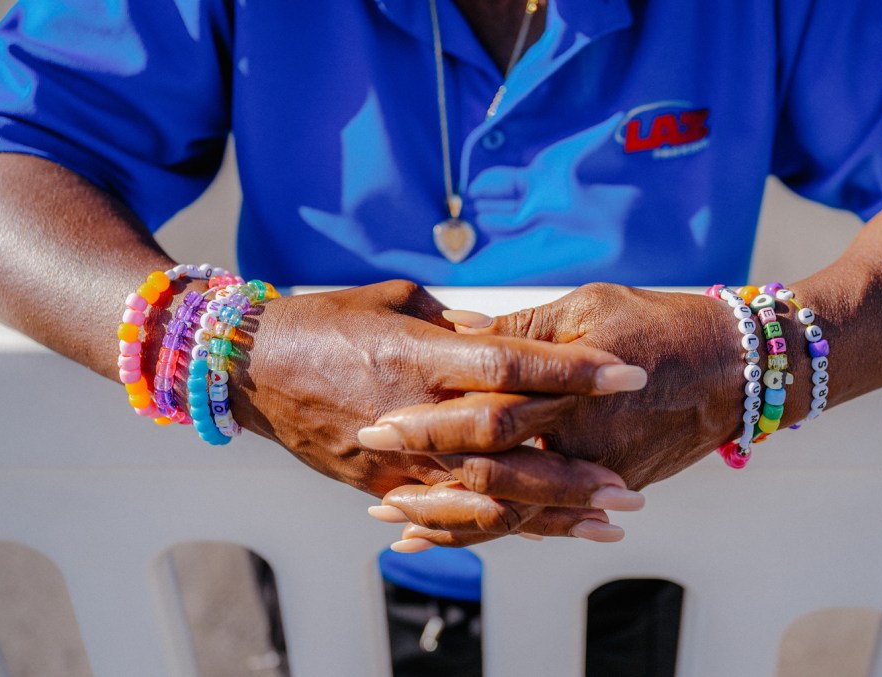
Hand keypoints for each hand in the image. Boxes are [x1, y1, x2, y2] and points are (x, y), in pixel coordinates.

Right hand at [226, 280, 647, 541]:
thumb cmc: (328, 319)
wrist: (252, 366)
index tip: (626, 374)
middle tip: (629, 491)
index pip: (511, 365)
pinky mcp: (380, 483)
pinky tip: (539, 535)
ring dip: (548, 514)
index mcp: (423, 355)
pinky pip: (444, 515)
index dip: (571, 371)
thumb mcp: (395, 301)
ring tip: (604, 527)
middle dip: (572, 471)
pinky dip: (494, 528)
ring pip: (483, 496)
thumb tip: (502, 337)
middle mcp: (415, 410)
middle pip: (508, 448)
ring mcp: (397, 457)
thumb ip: (456, 325)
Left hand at [362, 283, 744, 493]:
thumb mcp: (587, 306)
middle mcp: (583, 437)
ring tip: (402, 529)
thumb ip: (520, 326)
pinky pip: (551, 514)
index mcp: (570, 387)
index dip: (431, 422)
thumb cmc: (658, 322)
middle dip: (430, 484)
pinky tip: (465, 535)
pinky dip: (505, 527)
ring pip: (517, 509)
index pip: (487, 411)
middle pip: (493, 470)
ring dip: (457, 522)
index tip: (379, 426)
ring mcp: (601, 468)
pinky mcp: (615, 483)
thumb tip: (455, 329)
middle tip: (378, 495)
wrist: (735, 366)